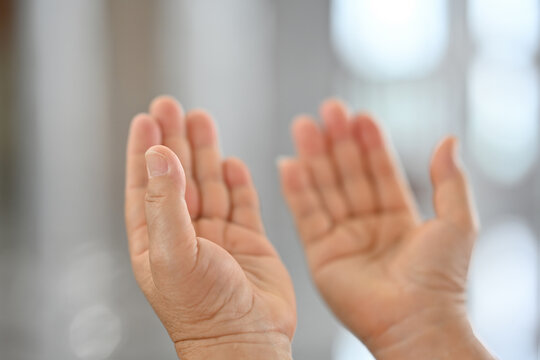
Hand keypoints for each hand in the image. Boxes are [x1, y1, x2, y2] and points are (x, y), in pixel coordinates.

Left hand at [125, 96, 294, 358]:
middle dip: (176, 139)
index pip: (145, 185)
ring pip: (210, 184)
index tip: (146, 118)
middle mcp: (185, 234)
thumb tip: (160, 154)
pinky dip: (237, 182)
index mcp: (156, 240)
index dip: (145, 151)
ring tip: (202, 118)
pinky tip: (230, 163)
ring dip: (206, 152)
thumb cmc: (203, 309)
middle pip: (178, 176)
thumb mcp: (174, 252)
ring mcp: (218, 237)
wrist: (247, 340)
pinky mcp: (249, 241)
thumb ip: (166, 201)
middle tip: (173, 105)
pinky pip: (241, 203)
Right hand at [279, 99, 492, 358]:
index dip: (370, 143)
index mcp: (399, 218)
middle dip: (337, 142)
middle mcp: (368, 225)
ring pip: (325, 190)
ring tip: (304, 125)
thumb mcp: (456, 222)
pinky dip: (297, 190)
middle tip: (326, 110)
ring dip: (314, 158)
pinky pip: (306, 216)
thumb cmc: (441, 279)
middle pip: (348, 175)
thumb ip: (449, 180)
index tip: (359, 114)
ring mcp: (343, 239)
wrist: (416, 321)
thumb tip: (448, 140)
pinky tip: (289, 163)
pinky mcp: (321, 254)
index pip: (380, 171)